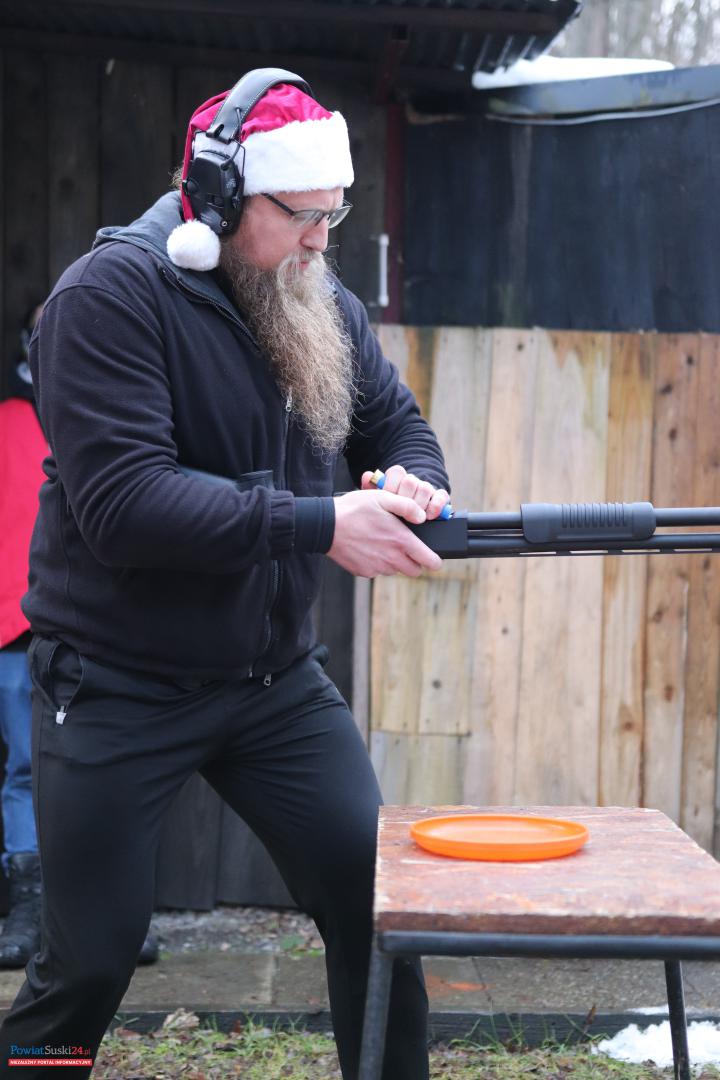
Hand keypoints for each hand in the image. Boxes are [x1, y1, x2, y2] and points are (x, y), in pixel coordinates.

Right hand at [327, 488, 442, 577]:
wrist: (325, 526)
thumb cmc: (354, 509)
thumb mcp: (383, 498)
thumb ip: (407, 506)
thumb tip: (422, 517)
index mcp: (401, 541)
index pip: (429, 561)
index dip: (435, 560)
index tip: (433, 557)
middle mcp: (391, 559)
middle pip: (414, 571)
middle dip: (415, 562)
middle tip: (405, 547)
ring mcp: (377, 567)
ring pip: (395, 570)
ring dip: (395, 561)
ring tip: (382, 542)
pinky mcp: (364, 572)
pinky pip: (377, 571)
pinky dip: (377, 562)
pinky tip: (368, 547)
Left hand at [361, 465, 449, 520]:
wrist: (406, 521)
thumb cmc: (387, 511)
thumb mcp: (377, 501)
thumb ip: (371, 489)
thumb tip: (367, 476)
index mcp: (397, 479)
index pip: (396, 472)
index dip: (392, 485)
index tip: (389, 498)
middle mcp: (412, 482)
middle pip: (411, 481)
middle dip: (405, 497)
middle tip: (401, 511)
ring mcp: (426, 489)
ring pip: (425, 488)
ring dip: (420, 503)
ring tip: (415, 517)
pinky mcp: (439, 498)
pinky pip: (441, 495)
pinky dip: (436, 505)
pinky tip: (430, 515)